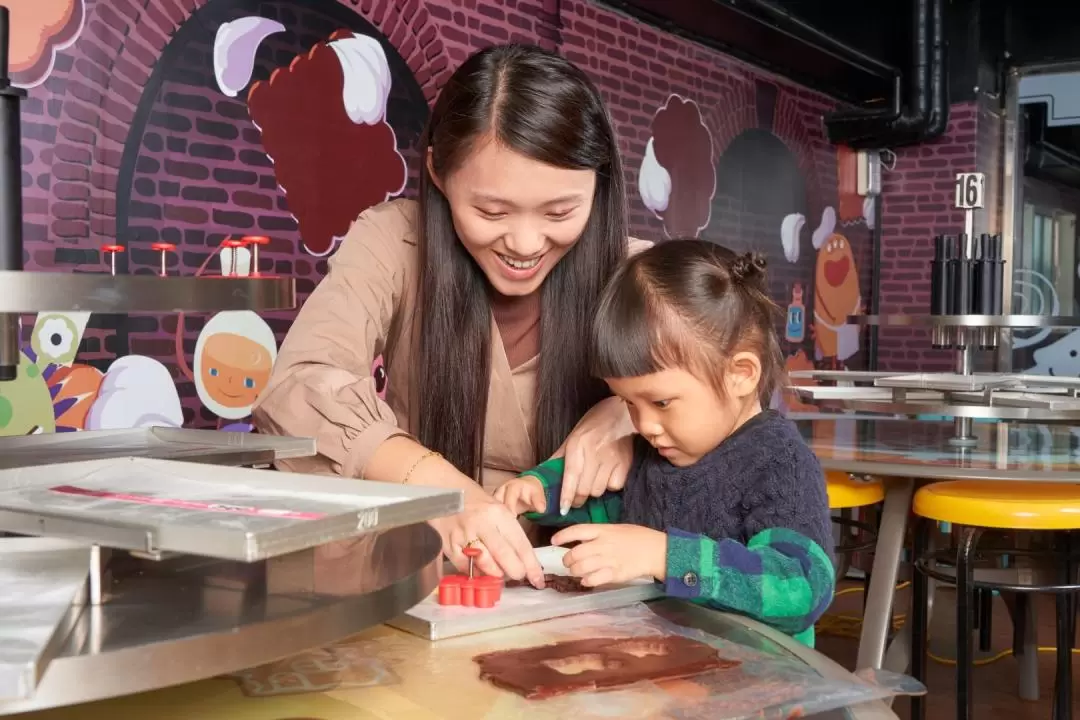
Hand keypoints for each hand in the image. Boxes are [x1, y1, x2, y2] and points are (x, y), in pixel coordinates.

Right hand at [429, 484, 545, 587]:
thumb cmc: (475, 502)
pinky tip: (480, 569)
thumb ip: (509, 533)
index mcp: (499, 513)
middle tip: (518, 575)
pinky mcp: (449, 543)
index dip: (531, 565)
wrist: (443, 490)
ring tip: (499, 572)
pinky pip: (465, 567)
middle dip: (515, 571)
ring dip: (495, 574)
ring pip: (485, 563)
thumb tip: (523, 561)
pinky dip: (475, 572)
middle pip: (504, 555)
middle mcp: (482, 523)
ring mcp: (464, 534)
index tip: (538, 579)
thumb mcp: (497, 509)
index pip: (520, 543)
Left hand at [551, 524, 666, 586]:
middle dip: (567, 560)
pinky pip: (593, 580)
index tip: (553, 541)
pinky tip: (586, 580)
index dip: (562, 536)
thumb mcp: (616, 529)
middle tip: (568, 562)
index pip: (577, 530)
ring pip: (581, 568)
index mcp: (603, 530)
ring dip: (574, 571)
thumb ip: (598, 534)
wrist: (656, 550)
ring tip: (576, 572)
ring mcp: (608, 560)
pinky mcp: (615, 574)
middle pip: (575, 553)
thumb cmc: (636, 537)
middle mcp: (603, 544)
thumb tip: (580, 541)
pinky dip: (586, 581)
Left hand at [555, 397, 634, 514]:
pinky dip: (610, 486)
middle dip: (578, 498)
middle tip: (576, 499)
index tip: (563, 510)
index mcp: (577, 445)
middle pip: (584, 489)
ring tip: (593, 481)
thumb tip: (543, 477)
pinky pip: (615, 486)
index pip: (570, 477)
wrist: (621, 412)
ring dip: (594, 491)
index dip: (566, 496)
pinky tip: (609, 475)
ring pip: (599, 490)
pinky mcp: (626, 463)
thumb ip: (559, 458)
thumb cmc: (593, 425)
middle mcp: (594, 452)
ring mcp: (611, 458)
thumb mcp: (572, 438)